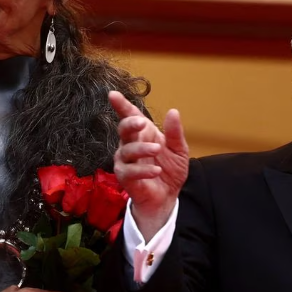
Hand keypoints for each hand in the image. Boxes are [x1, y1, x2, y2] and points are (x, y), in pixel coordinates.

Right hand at [109, 91, 188, 238]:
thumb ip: (175, 133)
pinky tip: (156, 171)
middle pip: (123, 129)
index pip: (130, 116)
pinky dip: (143, 170)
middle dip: (130, 123)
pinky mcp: (125, 177)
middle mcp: (130, 144)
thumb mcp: (179, 150)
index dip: (121, 105)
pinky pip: (130, 171)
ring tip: (158, 149)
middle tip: (143, 122)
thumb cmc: (170, 170)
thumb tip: (173, 112)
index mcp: (143, 134)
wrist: (167, 196)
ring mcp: (125, 161)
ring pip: (127, 150)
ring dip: (142, 149)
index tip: (112, 94)